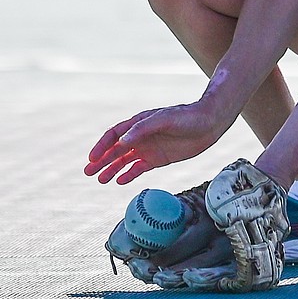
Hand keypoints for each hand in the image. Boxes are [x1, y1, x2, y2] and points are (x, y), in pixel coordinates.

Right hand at [84, 102, 229, 184]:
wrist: (209, 124)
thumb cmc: (187, 117)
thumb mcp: (165, 119)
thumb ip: (143, 128)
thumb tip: (123, 141)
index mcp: (139, 123)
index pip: (114, 135)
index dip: (102, 146)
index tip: (93, 158)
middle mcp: (141, 136)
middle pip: (116, 149)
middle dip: (101, 160)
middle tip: (88, 172)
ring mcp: (149, 147)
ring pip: (125, 160)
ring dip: (111, 169)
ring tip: (100, 180)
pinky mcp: (158, 158)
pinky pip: (139, 167)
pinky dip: (129, 174)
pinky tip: (119, 181)